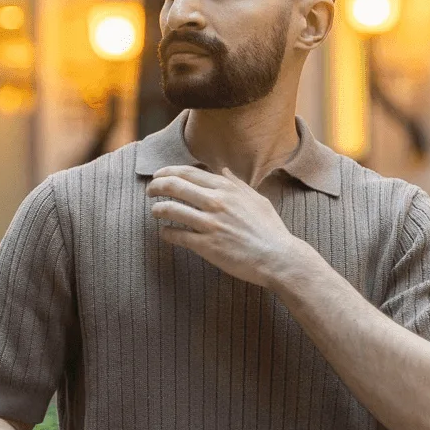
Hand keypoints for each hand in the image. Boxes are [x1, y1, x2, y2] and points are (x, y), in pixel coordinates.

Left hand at [147, 166, 304, 287]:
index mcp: (227, 189)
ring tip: (155, 211)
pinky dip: (167, 233)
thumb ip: (237, 184)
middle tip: (150, 191)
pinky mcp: (206, 246)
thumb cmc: (270, 230)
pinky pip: (177, 235)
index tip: (159, 176)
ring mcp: (210, 224)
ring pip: (171, 209)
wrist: (279, 258)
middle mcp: (216, 202)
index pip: (188, 173)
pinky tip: (165, 233)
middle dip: (156, 186)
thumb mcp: (257, 200)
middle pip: (174, 186)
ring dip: (158, 209)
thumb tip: (223, 171)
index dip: (168, 172)